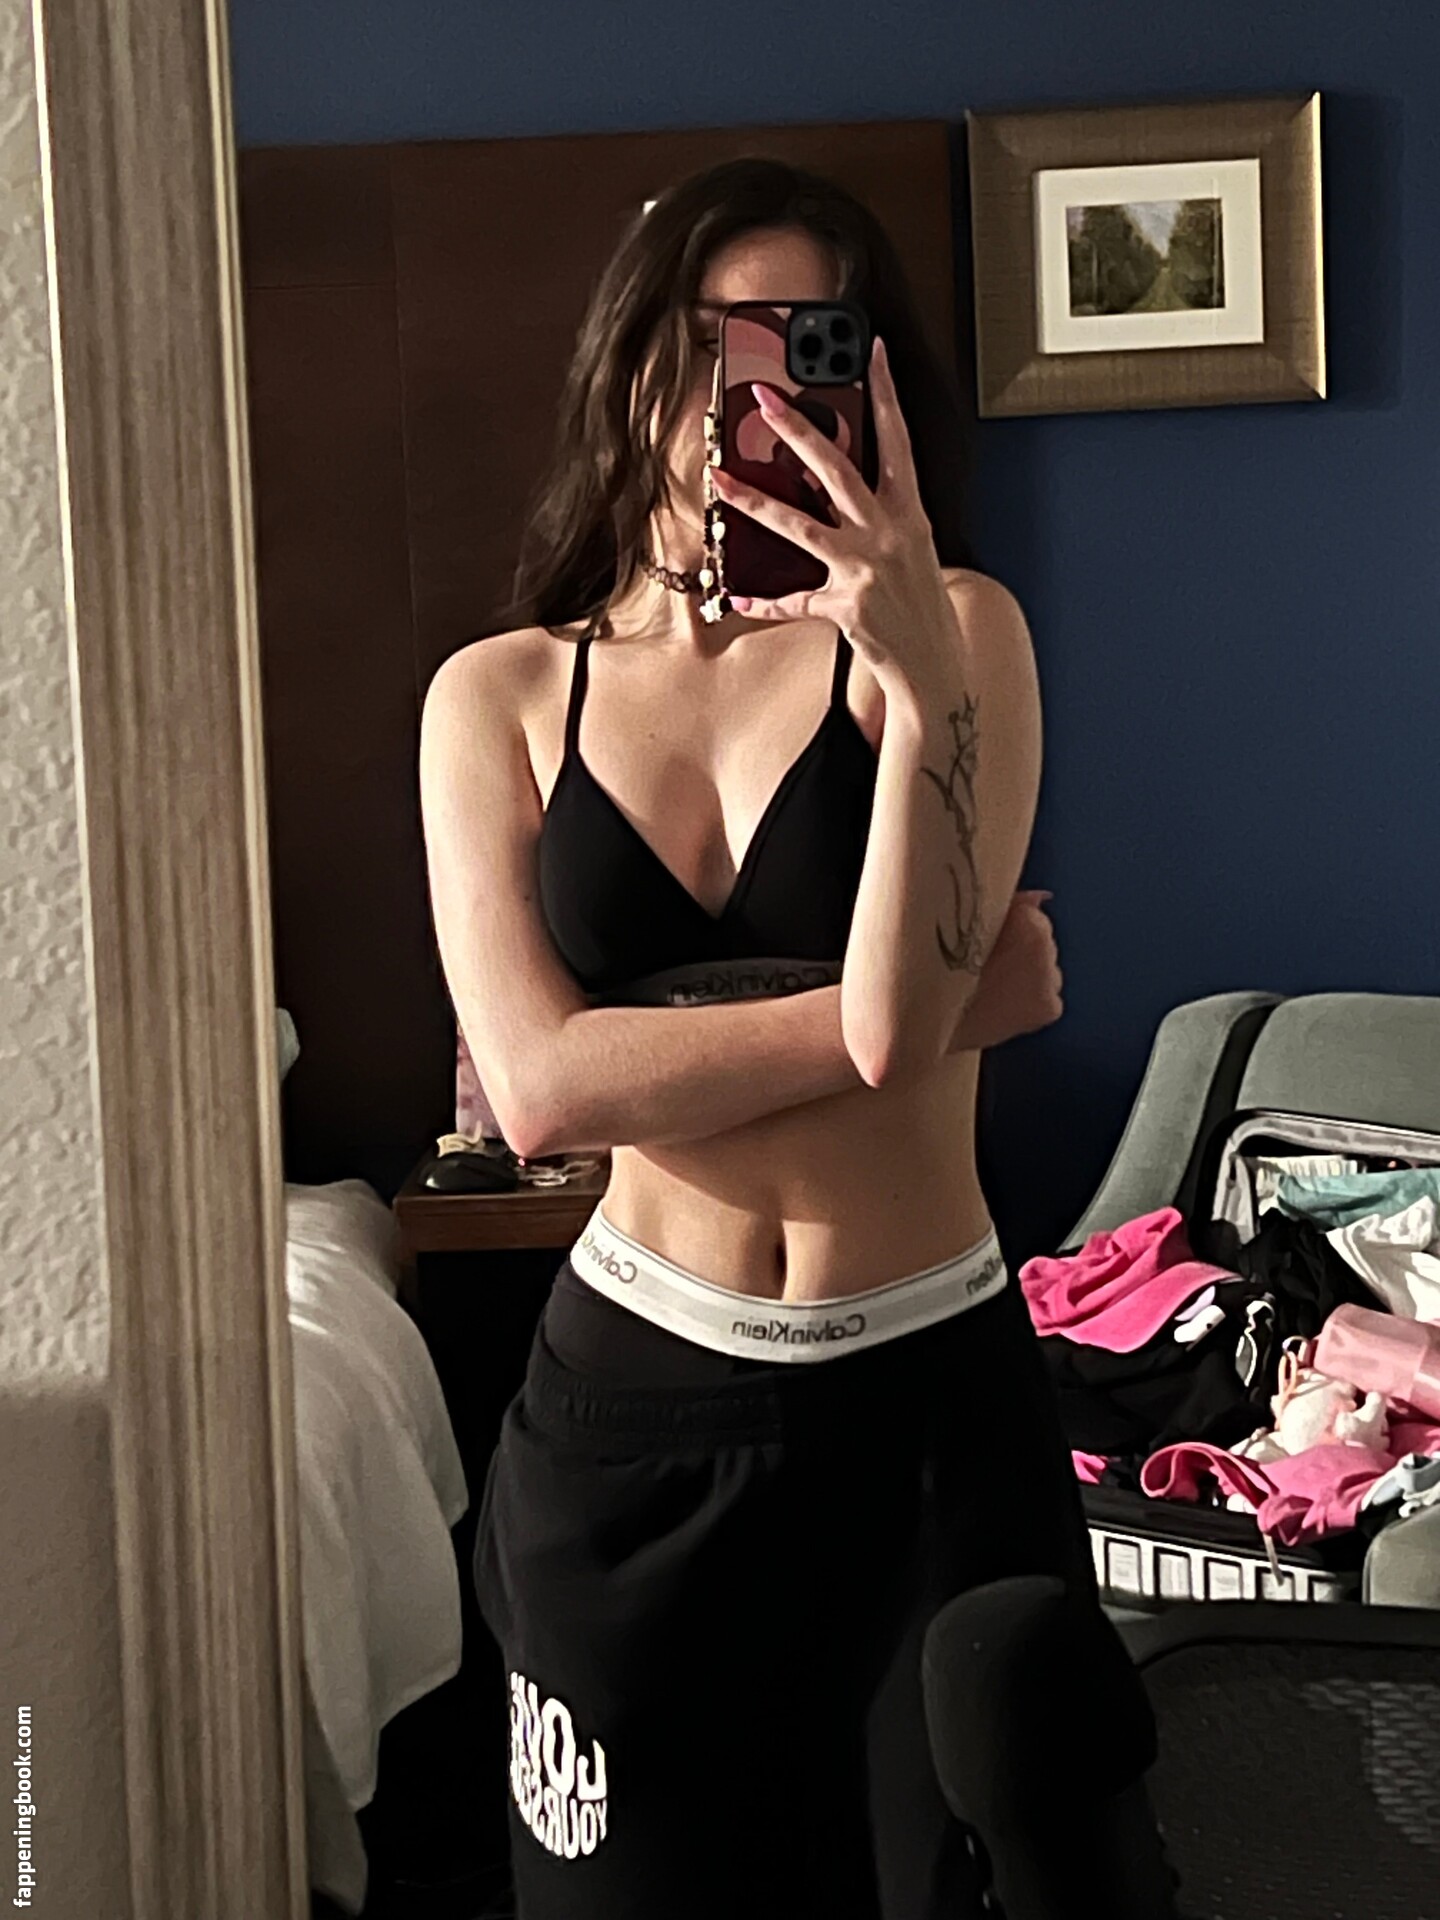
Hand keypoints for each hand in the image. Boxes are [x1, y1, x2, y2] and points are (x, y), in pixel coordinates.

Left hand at [709, 336, 956, 686]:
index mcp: (910, 515)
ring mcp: (866, 571)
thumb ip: (879, 518)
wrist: (936, 669)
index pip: (898, 440)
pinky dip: (766, 602)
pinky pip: (794, 601)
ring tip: (721, 480)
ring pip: (800, 526)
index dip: (885, 393)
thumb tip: (829, 490)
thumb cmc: (921, 609)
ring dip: (755, 501)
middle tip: (765, 398)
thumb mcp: (913, 552)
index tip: (869, 352)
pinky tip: (740, 596)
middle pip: (837, 470)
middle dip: (798, 430)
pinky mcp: (845, 608)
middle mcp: (889, 535)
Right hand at [946, 890, 1062, 1053]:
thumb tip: (1038, 898)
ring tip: (989, 986)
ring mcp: (1050, 982)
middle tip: (983, 965)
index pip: (1029, 913)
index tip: (983, 940)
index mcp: (1026, 923)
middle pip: (1039, 940)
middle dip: (1019, 949)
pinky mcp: (1049, 1008)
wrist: (927, 1021)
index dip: (1007, 926)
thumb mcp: (963, 926)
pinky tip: (1000, 1004)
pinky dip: (1029, 1000)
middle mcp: (1046, 951)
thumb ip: (1004, 906)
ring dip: (1026, 974)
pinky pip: (1046, 996)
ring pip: (1044, 968)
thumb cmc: (936, 968)